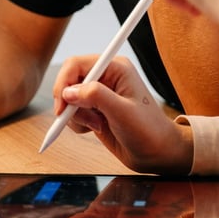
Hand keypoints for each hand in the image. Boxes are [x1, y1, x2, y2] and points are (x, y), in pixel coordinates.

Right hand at [53, 55, 192, 173]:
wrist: (156, 152)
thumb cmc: (149, 129)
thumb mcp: (122, 112)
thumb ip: (95, 96)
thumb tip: (68, 92)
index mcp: (115, 68)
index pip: (76, 64)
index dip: (64, 83)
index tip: (62, 106)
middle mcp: (106, 77)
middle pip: (69, 82)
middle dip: (70, 104)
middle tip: (82, 121)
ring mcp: (100, 94)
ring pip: (69, 100)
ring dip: (77, 116)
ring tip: (98, 125)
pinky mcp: (95, 110)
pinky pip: (73, 113)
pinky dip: (78, 124)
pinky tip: (96, 128)